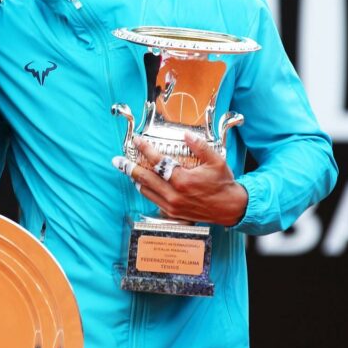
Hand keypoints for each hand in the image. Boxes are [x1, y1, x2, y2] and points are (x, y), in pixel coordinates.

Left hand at [112, 134, 247, 225]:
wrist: (230, 208)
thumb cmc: (223, 184)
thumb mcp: (216, 161)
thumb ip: (200, 147)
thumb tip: (185, 134)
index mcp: (183, 181)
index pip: (158, 162)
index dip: (145, 149)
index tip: (136, 140)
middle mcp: (174, 195)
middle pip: (144, 179)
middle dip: (129, 168)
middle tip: (117, 160)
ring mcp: (172, 206)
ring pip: (146, 191)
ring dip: (135, 179)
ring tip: (127, 169)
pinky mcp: (172, 214)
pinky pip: (153, 200)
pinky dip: (146, 191)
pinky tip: (142, 184)